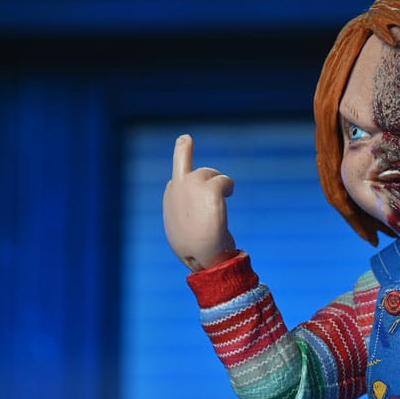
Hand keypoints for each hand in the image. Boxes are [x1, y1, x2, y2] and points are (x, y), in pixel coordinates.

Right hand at [163, 134, 236, 270]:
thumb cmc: (199, 255)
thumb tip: (202, 237)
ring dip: (221, 184)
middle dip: (200, 167)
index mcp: (171, 201)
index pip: (177, 178)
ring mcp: (191, 186)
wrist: (205, 258)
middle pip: (192, 168)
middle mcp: (176, 189)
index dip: (185, 168)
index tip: (185, 140)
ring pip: (210, 174)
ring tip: (225, 200)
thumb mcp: (186, 240)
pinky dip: (228, 186)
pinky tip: (228, 195)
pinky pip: (223, 181)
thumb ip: (189, 225)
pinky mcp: (209, 189)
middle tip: (199, 159)